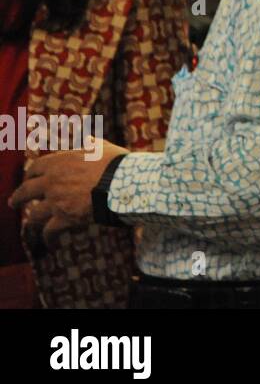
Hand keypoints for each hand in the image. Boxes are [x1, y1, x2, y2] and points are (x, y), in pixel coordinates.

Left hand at [9, 139, 127, 245]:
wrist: (121, 183)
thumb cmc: (114, 162)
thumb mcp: (100, 147)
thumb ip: (88, 144)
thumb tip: (88, 140)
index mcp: (58, 163)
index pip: (35, 168)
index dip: (30, 175)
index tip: (29, 179)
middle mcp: (51, 182)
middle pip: (25, 192)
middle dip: (18, 198)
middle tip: (14, 203)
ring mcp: (56, 201)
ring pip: (34, 215)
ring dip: (30, 221)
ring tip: (29, 226)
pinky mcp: (64, 218)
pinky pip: (49, 232)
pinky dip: (49, 239)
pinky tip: (51, 244)